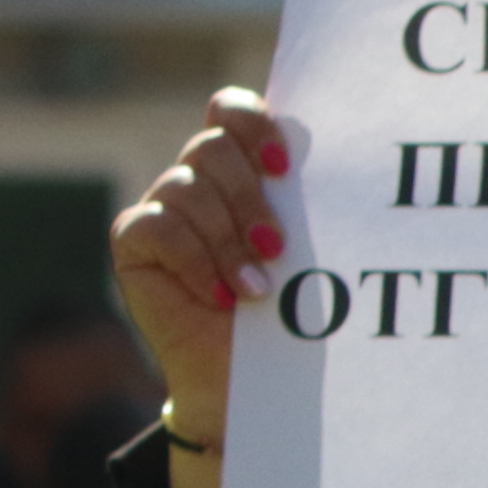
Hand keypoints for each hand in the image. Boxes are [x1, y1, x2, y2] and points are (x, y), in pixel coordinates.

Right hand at [111, 89, 293, 485]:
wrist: (249, 377)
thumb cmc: (292, 313)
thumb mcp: (309, 256)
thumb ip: (309, 207)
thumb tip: (353, 173)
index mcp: (244, 167)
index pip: (232, 110)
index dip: (253, 125)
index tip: (285, 167)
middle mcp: (200, 178)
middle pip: (210, 148)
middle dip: (248, 198)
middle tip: (278, 248)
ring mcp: (164, 206)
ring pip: (186, 188)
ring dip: (227, 241)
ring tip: (258, 289)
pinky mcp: (134, 240)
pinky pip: (156, 226)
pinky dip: (194, 261)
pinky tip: (221, 297)